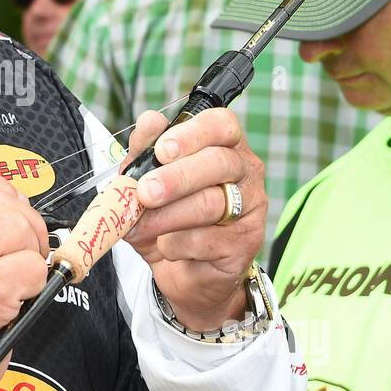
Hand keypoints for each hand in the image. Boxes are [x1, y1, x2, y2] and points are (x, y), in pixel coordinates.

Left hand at [123, 107, 267, 327]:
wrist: (180, 270)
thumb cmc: (167, 217)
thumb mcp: (146, 182)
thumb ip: (145, 151)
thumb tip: (150, 120)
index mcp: (223, 145)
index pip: (221, 125)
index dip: (193, 133)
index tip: (162, 149)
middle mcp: (244, 171)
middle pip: (218, 163)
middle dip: (176, 178)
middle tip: (145, 192)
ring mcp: (250, 207)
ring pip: (211, 203)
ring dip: (168, 215)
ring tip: (140, 225)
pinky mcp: (246, 243)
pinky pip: (207, 240)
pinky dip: (176, 244)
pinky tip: (166, 247)